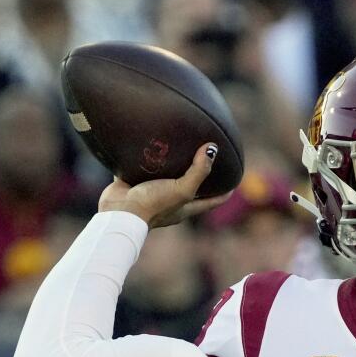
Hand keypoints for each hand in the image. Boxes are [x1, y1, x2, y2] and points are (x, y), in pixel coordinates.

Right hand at [98, 143, 232, 228]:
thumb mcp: (182, 190)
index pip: (211, 201)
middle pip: (190, 188)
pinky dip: (146, 159)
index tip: (235, 182)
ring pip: (165, 177)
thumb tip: (212, 148)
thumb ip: (198, 171)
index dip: (224, 193)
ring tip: (178, 146)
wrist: (119, 212)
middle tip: (206, 159)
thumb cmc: (154, 204)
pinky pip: (142, 169)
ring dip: (171, 166)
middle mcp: (170, 201)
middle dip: (198, 177)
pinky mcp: (134, 184)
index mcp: (185, 207)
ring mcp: (152, 193)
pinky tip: (148, 144)